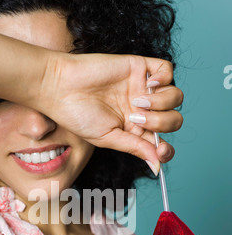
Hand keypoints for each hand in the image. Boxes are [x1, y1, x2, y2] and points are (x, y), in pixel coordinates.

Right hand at [39, 53, 183, 174]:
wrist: (60, 87)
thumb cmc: (77, 115)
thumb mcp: (108, 138)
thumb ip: (135, 149)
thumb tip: (157, 167)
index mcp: (134, 131)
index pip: (162, 142)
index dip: (167, 149)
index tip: (161, 151)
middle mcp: (142, 110)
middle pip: (173, 120)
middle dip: (161, 123)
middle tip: (135, 119)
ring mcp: (142, 88)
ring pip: (175, 97)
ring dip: (162, 102)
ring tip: (137, 101)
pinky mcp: (140, 67)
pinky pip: (168, 69)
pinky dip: (164, 78)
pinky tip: (148, 84)